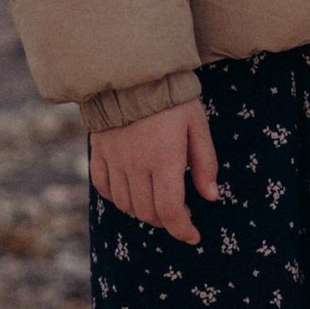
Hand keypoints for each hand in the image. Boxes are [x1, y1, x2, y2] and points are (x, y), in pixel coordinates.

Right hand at [89, 99, 218, 247]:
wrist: (133, 72)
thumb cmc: (172, 98)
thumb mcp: (197, 126)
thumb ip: (205, 163)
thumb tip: (211, 197)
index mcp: (164, 160)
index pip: (170, 211)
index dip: (182, 230)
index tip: (193, 235)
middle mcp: (136, 166)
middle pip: (148, 212)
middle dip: (167, 221)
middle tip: (180, 214)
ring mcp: (114, 161)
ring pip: (126, 205)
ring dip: (144, 212)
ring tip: (158, 203)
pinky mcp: (99, 153)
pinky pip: (104, 188)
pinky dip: (117, 198)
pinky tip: (131, 192)